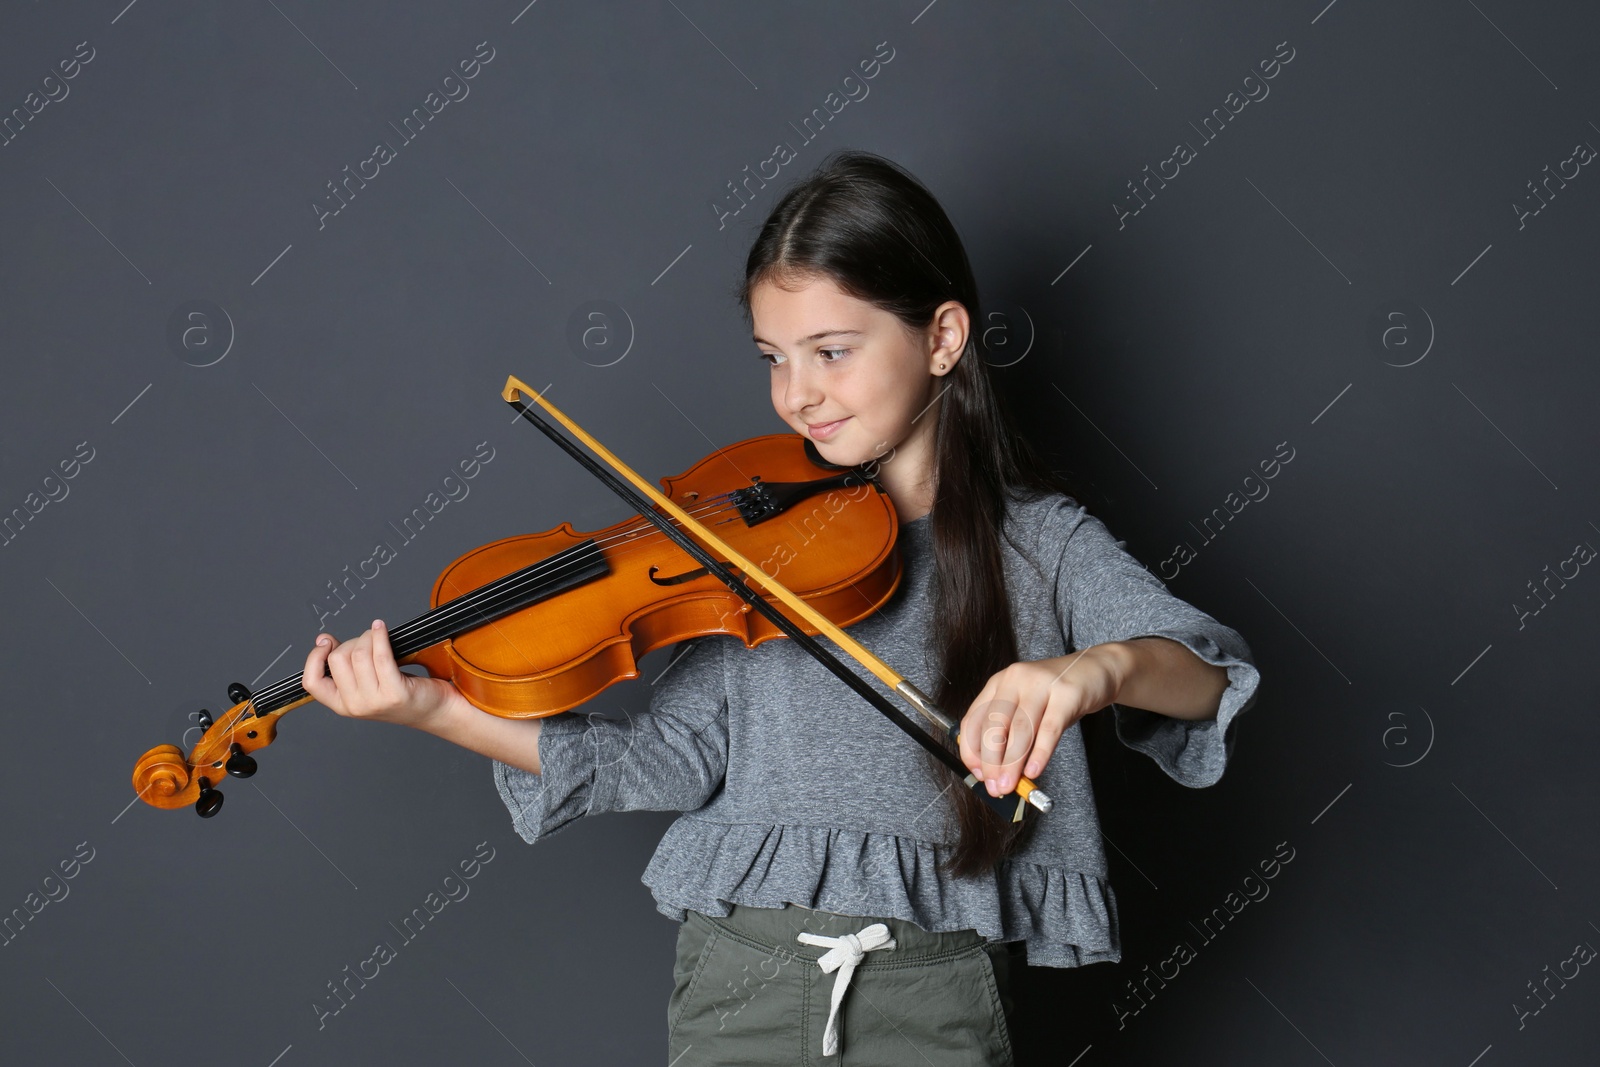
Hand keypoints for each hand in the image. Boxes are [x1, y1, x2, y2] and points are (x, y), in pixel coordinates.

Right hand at [302, 619, 461, 730]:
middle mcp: (355, 706)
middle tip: (367, 641)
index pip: (312, 682)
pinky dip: (380, 636)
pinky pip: (380, 655)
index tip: (326, 642)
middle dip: (352, 641)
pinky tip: (381, 628)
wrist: (434, 709)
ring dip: (368, 637)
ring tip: (378, 637)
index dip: (314, 657)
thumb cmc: (402, 692)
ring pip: (358, 653)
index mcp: (342, 705)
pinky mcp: (395, 693)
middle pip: (338, 659)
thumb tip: (323, 640)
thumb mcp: (366, 683)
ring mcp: (375, 702)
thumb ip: (345, 666)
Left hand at [957, 646, 1126, 795]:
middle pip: (994, 725)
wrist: (1096, 669)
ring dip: (1012, 763)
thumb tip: (998, 773)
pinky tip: (1034, 771)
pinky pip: (1049, 730)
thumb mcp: (1027, 707)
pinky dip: (1039, 754)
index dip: (971, 751)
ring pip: (1020, 730)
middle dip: (991, 762)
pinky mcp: (1066, 694)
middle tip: (995, 787)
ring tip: (1010, 785)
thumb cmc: (1057, 694)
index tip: (978, 774)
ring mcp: (1041, 684)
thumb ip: (1011, 735)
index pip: (973, 720)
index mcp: (998, 683)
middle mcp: (1015, 679)